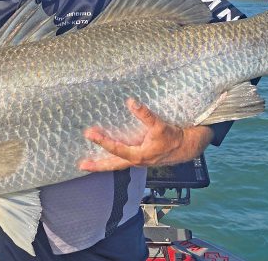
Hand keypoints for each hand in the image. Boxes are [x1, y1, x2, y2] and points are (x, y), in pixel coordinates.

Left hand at [79, 98, 212, 171]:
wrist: (185, 147)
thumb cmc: (172, 137)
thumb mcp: (159, 125)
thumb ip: (145, 114)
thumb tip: (131, 102)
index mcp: (140, 155)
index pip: (117, 149)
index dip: (103, 141)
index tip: (90, 134)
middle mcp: (136, 161)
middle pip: (113, 165)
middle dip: (97, 165)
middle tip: (82, 165)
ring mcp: (137, 161)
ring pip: (116, 164)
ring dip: (102, 163)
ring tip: (88, 163)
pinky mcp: (139, 158)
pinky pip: (121, 161)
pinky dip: (111, 160)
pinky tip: (104, 156)